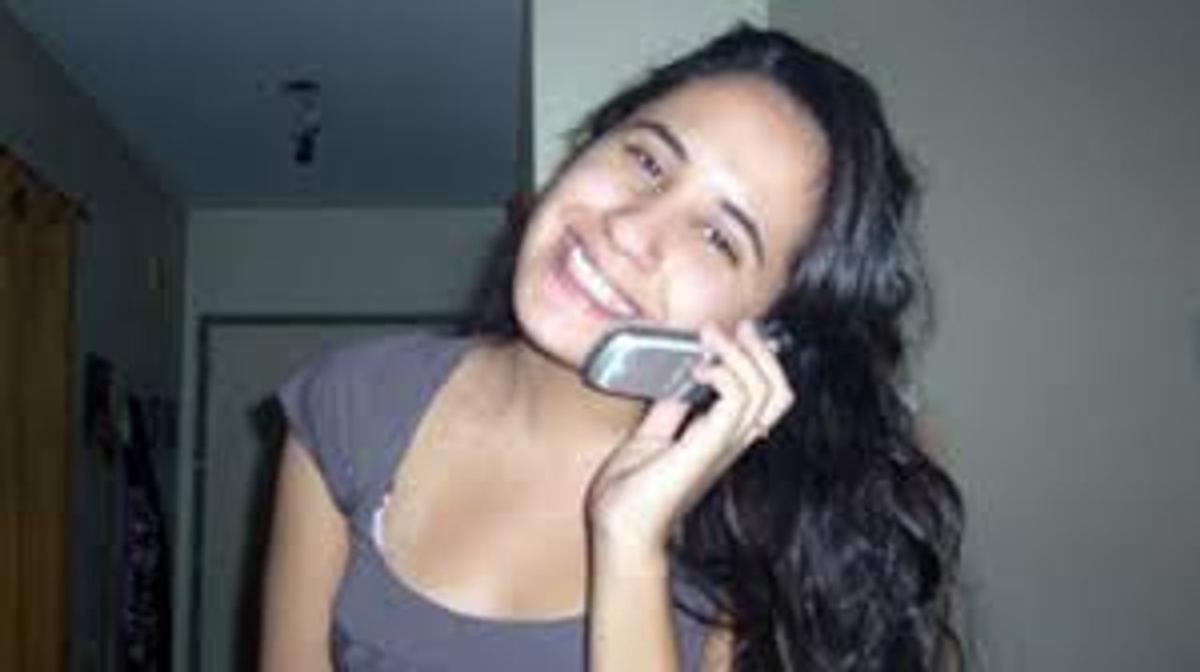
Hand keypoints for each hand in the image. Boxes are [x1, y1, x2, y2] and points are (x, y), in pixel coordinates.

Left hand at [584, 320, 795, 561]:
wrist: (618, 528)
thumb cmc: (630, 495)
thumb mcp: (651, 438)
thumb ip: (669, 412)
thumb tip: (676, 383)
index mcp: (721, 439)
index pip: (765, 396)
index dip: (758, 360)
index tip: (733, 333)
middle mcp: (730, 442)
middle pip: (778, 392)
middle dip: (762, 352)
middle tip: (736, 329)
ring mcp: (723, 446)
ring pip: (766, 391)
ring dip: (740, 354)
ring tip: (711, 340)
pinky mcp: (707, 447)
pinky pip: (738, 401)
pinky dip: (724, 373)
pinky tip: (701, 368)